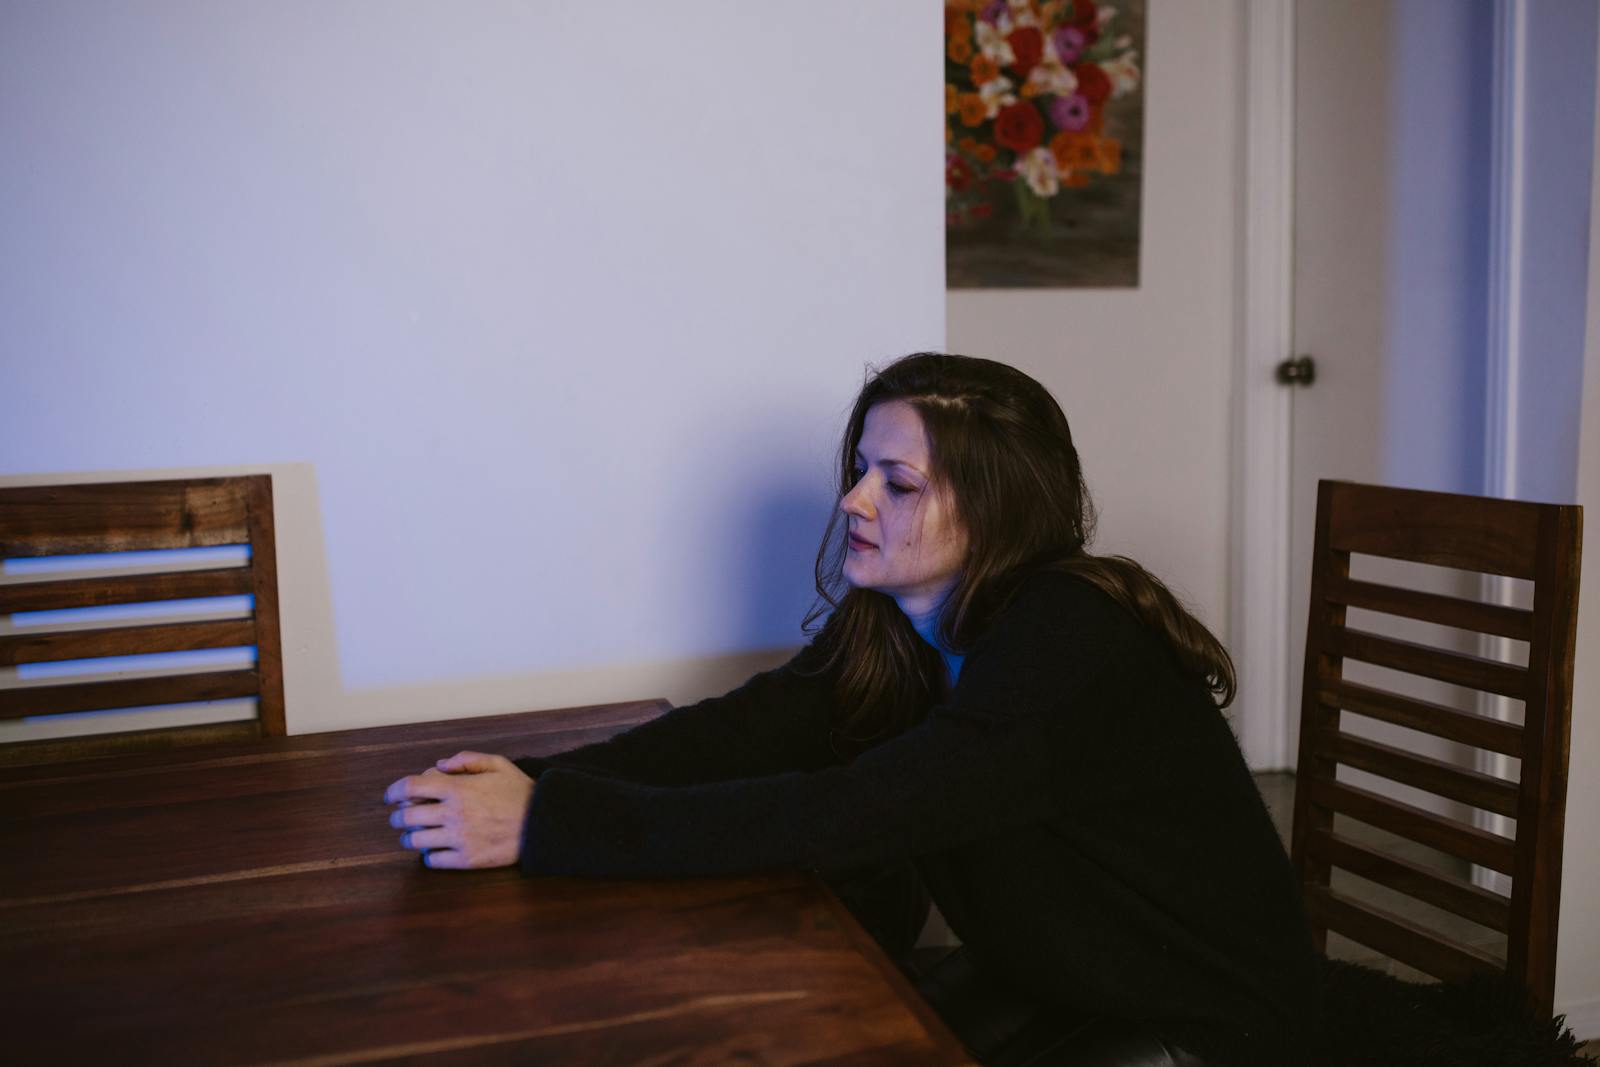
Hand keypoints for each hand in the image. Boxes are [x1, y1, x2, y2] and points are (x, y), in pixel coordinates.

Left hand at [384, 751, 534, 869]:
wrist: (543, 823)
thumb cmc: (519, 792)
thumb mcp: (497, 764)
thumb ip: (466, 760)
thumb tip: (440, 765)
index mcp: (458, 789)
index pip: (410, 787)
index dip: (393, 790)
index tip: (390, 796)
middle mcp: (453, 814)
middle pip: (406, 816)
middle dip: (398, 816)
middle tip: (402, 816)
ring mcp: (459, 839)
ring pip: (415, 841)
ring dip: (411, 836)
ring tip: (416, 834)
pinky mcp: (466, 860)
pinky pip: (432, 860)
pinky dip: (429, 854)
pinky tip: (437, 848)